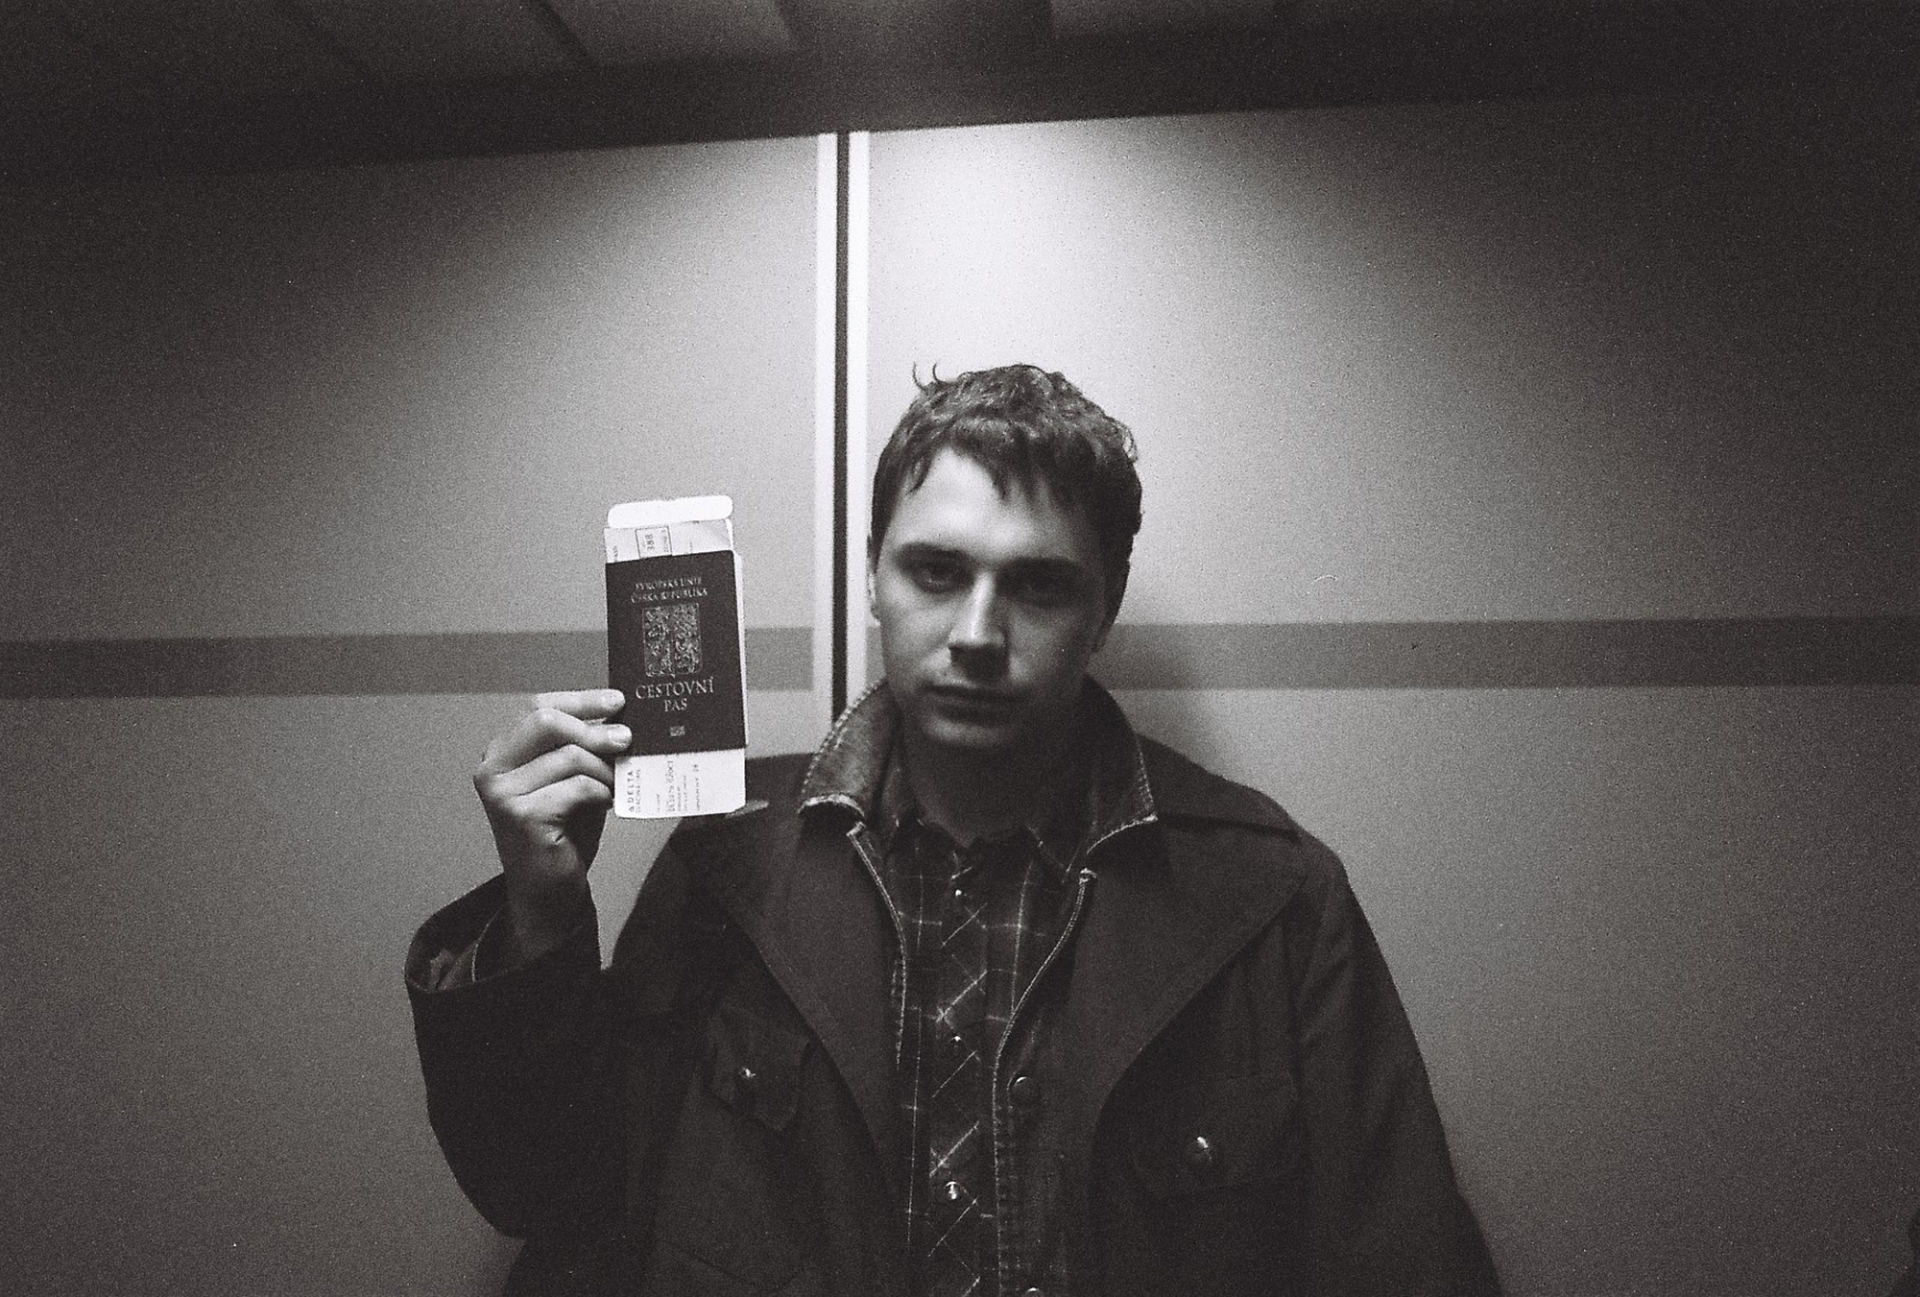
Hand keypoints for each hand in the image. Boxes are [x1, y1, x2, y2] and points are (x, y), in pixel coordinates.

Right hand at [473, 688, 631, 961]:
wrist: (549, 890)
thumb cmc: (564, 831)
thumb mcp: (573, 778)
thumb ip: (584, 747)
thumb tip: (619, 717)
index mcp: (503, 751)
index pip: (540, 706)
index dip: (581, 700)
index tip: (619, 701)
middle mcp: (492, 767)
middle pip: (546, 720)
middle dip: (594, 728)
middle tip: (627, 740)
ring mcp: (502, 792)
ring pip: (569, 756)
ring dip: (604, 770)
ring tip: (616, 786)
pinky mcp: (520, 816)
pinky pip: (576, 787)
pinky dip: (600, 792)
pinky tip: (606, 804)